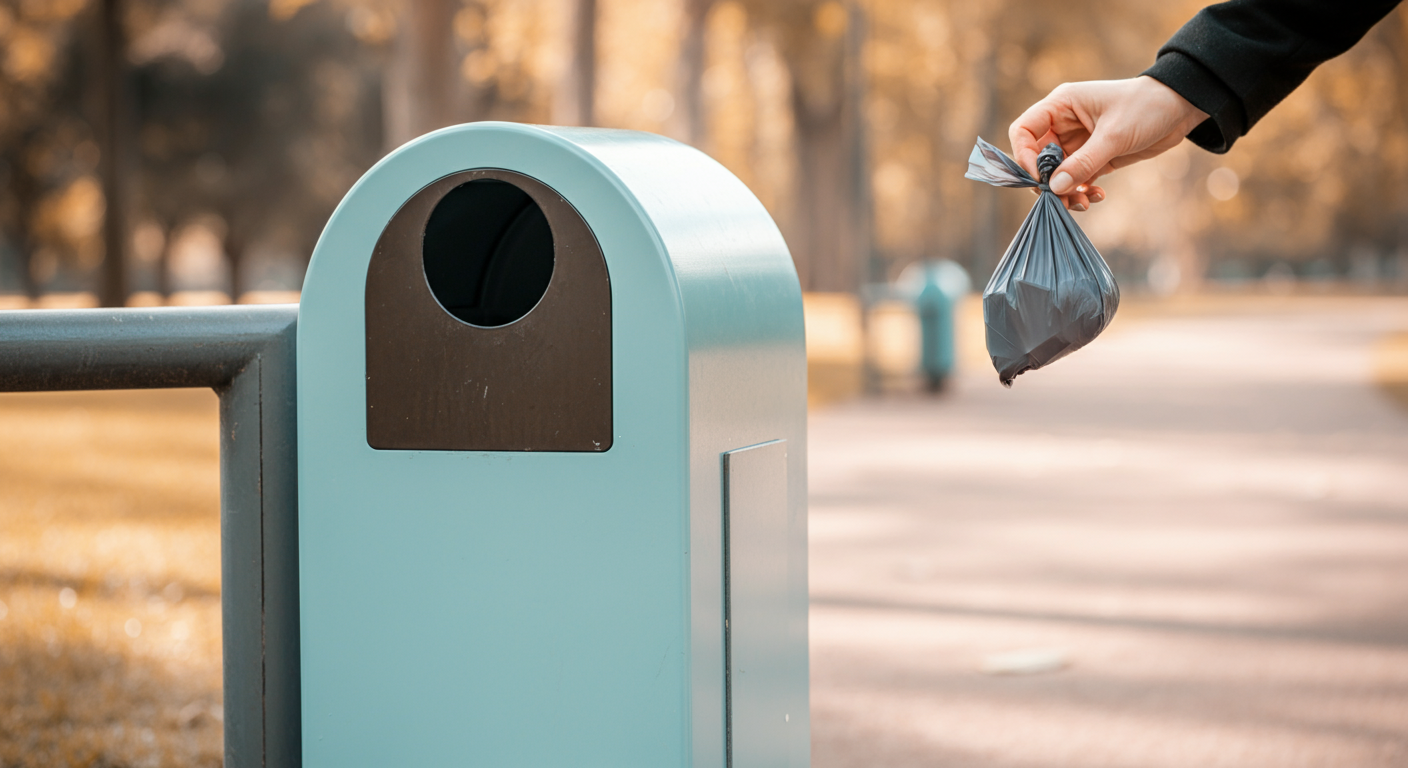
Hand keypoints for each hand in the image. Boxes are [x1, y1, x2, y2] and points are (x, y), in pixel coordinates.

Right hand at [1008, 76, 1208, 209]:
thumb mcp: (1114, 135)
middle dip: (1047, 181)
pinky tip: (1096, 196)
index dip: (1024, 156)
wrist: (1180, 108)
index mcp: (1061, 106)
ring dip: (1065, 192)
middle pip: (1036, 158)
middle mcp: (1063, 124)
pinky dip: (1081, 191)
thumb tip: (1055, 188)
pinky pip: (1075, 179)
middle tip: (1061, 199)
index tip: (1040, 179)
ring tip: (1082, 203)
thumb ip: (1083, 162)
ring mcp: (1077, 142)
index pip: (1023, 131)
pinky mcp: (1093, 157)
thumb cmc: (1146, 107)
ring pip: (1056, 174)